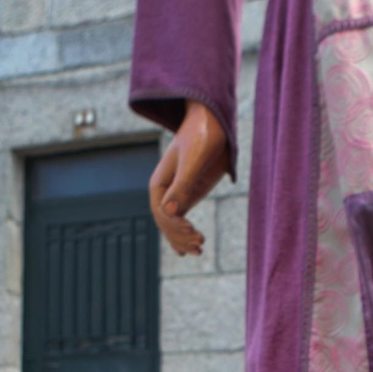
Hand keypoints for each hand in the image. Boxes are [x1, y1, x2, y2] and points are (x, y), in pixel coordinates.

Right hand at [149, 101, 229, 255]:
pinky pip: (183, 219)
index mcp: (159, 183)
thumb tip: (168, 212)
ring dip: (184, 239)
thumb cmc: (202, 136)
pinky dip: (186, 235)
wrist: (213, 122)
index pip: (160, 212)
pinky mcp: (191, 194)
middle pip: (166, 223)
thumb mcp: (193, 160)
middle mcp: (165, 191)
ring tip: (200, 249)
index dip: (173, 224)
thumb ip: (182, 185)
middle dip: (180, 236)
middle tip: (200, 243)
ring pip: (174, 225)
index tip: (191, 228)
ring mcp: (178, 194)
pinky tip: (192, 248)